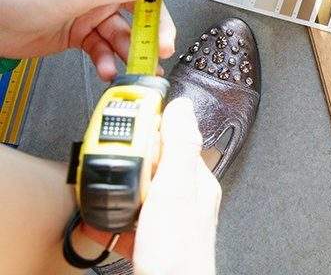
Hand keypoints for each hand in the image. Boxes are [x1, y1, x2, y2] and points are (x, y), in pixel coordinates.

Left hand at [0, 0, 175, 80]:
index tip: (165, 4)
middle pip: (144, 5)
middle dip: (155, 28)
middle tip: (163, 47)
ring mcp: (93, 11)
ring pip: (126, 31)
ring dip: (133, 51)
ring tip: (138, 68)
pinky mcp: (82, 34)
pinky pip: (105, 48)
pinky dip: (109, 60)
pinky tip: (108, 69)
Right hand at [81, 99, 220, 274]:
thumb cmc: (177, 254)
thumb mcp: (176, 189)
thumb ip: (180, 146)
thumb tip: (182, 106)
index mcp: (197, 181)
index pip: (175, 140)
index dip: (150, 131)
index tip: (128, 127)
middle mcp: (186, 200)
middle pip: (154, 167)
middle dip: (129, 163)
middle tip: (110, 162)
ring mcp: (169, 222)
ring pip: (140, 194)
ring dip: (119, 190)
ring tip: (103, 189)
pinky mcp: (151, 243)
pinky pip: (129, 223)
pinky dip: (112, 220)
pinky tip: (102, 222)